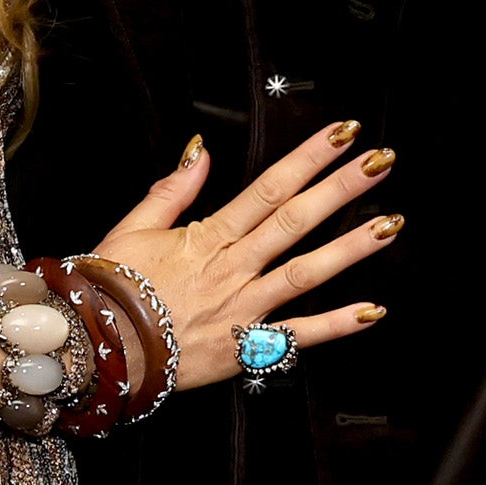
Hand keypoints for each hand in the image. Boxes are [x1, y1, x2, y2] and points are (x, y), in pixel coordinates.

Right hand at [76, 122, 398, 393]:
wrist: (96, 349)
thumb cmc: (109, 289)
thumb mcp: (134, 227)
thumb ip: (173, 188)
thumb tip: (201, 149)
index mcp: (208, 236)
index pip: (269, 187)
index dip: (308, 158)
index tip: (342, 134)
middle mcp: (232, 268)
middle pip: (295, 220)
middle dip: (341, 188)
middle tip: (381, 161)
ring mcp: (242, 308)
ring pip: (306, 272)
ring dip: (350, 247)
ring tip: (390, 223)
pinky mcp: (245, 347)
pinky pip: (297, 336)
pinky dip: (336, 326)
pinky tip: (372, 311)